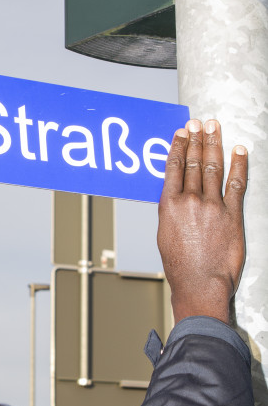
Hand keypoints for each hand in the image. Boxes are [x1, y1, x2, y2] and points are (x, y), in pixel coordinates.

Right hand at [157, 119, 246, 324]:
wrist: (200, 283)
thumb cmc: (181, 266)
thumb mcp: (165, 234)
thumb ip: (172, 210)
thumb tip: (177, 194)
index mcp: (170, 205)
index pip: (175, 166)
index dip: (179, 146)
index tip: (181, 132)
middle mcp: (190, 200)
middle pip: (195, 162)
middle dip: (197, 139)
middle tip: (198, 122)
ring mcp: (213, 206)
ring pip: (214, 167)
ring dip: (214, 144)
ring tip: (214, 127)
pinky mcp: (232, 214)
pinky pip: (237, 183)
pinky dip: (239, 164)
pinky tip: (239, 150)